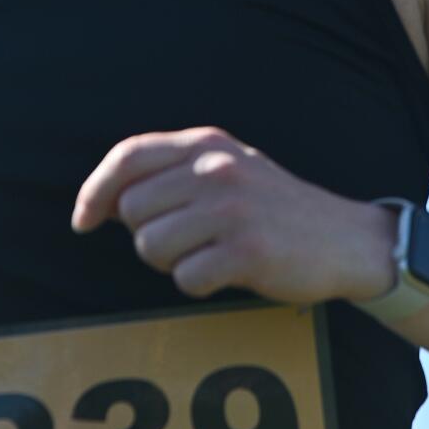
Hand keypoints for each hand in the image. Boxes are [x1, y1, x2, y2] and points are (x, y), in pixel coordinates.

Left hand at [72, 126, 393, 303]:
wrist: (346, 238)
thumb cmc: (272, 208)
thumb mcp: (227, 167)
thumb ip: (173, 171)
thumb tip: (103, 203)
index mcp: (207, 143)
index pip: (128, 155)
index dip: (95, 190)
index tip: (83, 221)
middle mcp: (216, 169)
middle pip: (131, 210)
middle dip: (146, 235)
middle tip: (187, 239)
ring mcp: (232, 209)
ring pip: (150, 247)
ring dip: (172, 262)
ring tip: (210, 254)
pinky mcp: (247, 251)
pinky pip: (185, 279)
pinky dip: (200, 285)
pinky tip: (230, 272)